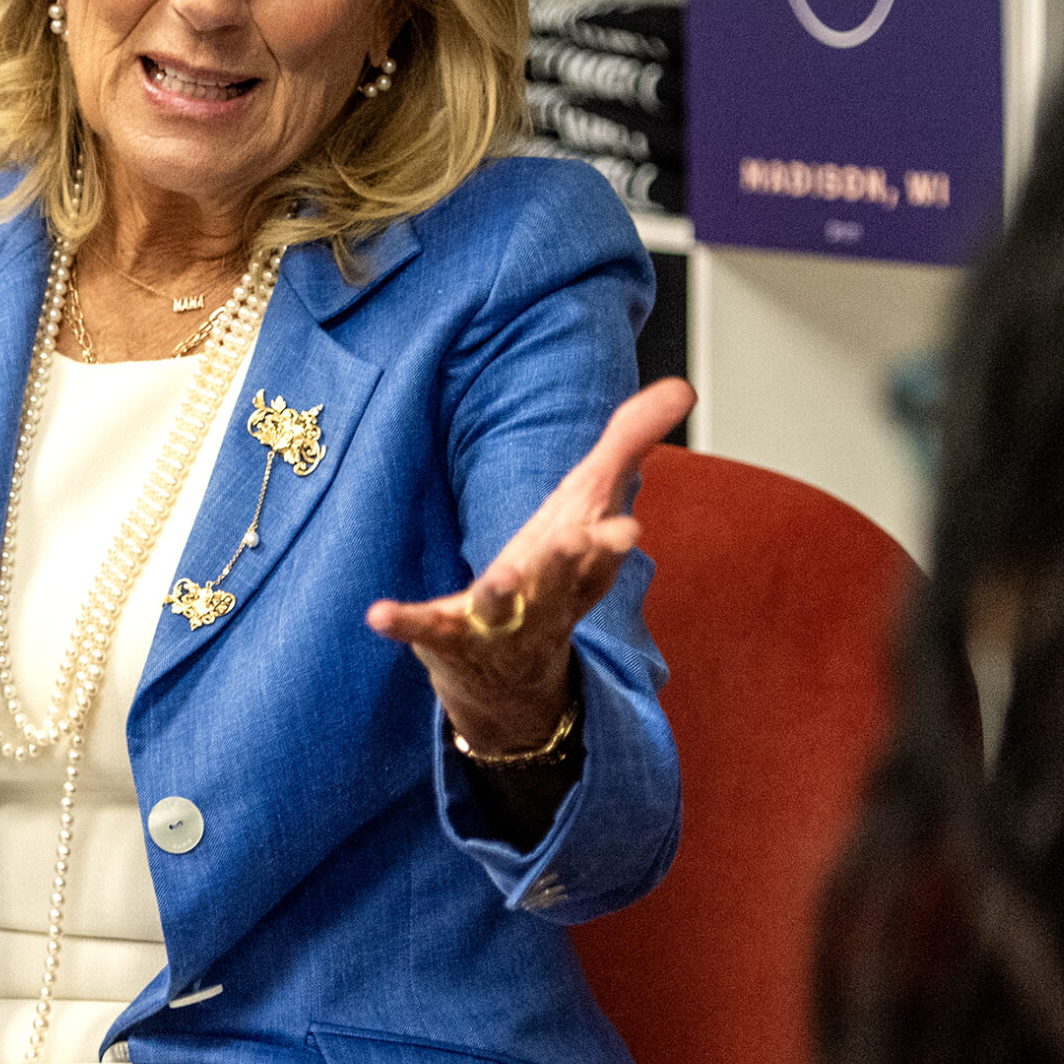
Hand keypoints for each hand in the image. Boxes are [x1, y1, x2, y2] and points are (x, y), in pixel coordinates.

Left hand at [366, 377, 695, 753]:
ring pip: (502, 607)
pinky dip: (405, 623)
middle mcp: (545, 595)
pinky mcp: (448, 635)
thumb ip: (628, 442)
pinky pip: (426, 628)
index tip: (627, 530)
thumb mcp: (590, 505)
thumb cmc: (556, 573)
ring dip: (500, 596)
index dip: (611, 541)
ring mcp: (497, 621)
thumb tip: (683, 386)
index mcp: (580, 562)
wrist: (513, 676)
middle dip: (568, 563)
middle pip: (558, 578)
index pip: (602, 551)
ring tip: (495, 582)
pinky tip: (380, 614)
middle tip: (577, 545)